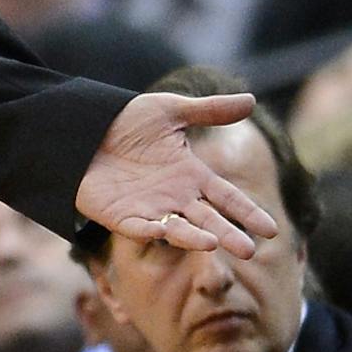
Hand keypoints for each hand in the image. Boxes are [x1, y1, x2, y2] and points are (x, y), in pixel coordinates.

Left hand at [74, 92, 279, 258]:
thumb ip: (208, 110)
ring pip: (176, 228)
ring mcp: (148, 209)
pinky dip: (148, 231)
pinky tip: (161, 231)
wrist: (81, 129)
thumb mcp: (169, 111)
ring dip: (192, 237)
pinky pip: (137, 228)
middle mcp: (174, 197)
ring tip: (212, 244)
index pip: (226, 197)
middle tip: (248, 251)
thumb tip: (252, 100)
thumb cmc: (125, 121)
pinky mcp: (119, 215)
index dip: (247, 212)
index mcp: (190, 175)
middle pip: (207, 220)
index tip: (271, 230)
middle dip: (227, 234)